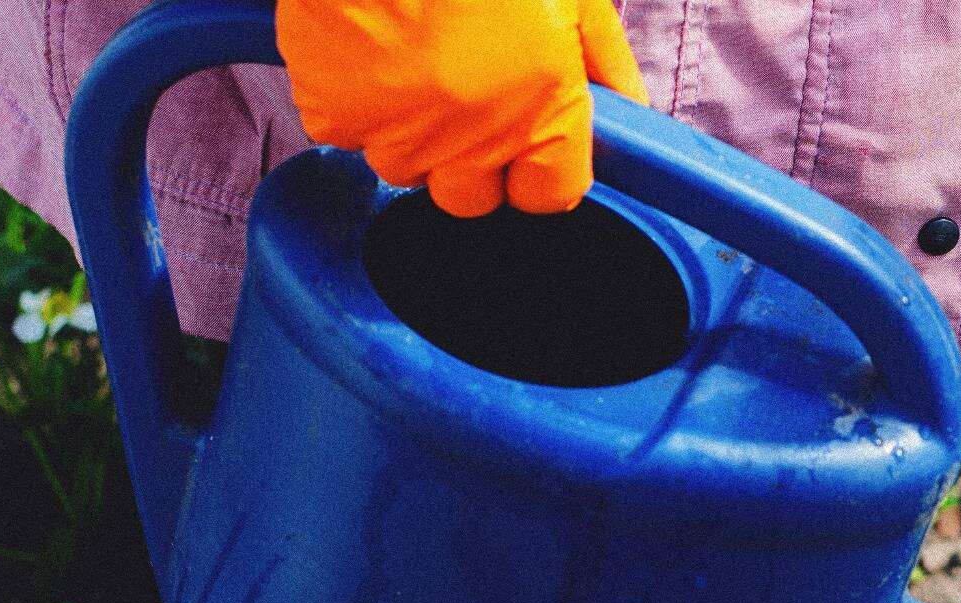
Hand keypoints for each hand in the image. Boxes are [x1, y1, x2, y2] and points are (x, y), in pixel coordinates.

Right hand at [276, 0, 646, 217]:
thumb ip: (604, 59)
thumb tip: (628, 108)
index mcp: (540, 116)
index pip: (547, 195)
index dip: (537, 168)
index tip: (528, 137)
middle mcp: (473, 140)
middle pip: (471, 197)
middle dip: (471, 160)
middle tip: (465, 92)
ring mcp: (397, 133)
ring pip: (405, 167)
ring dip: (411, 130)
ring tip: (412, 58)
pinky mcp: (332, 115)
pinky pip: (346, 132)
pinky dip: (353, 101)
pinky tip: (365, 47)